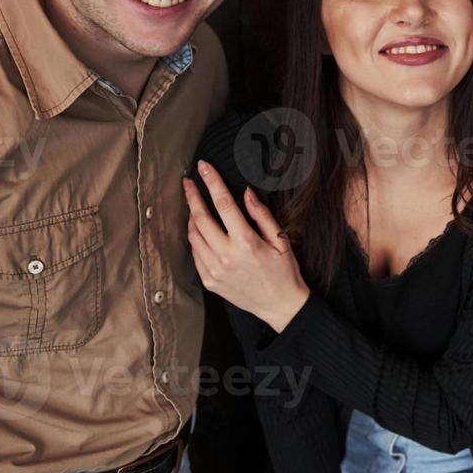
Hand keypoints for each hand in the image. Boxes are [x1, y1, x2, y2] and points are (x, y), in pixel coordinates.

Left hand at [184, 160, 310, 332]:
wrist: (280, 306)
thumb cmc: (284, 271)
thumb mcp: (280, 240)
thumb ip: (262, 215)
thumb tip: (246, 193)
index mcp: (245, 242)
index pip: (223, 204)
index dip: (212, 182)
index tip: (203, 167)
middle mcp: (226, 256)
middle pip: (200, 218)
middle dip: (192, 196)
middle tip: (188, 182)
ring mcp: (214, 270)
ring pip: (193, 236)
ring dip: (191, 217)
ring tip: (195, 206)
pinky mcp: (209, 281)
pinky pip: (195, 254)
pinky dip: (195, 238)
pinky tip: (201, 231)